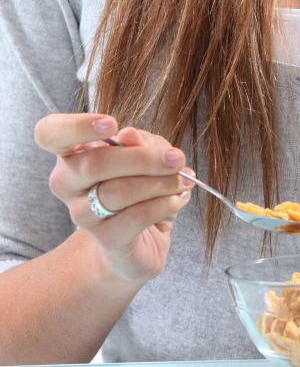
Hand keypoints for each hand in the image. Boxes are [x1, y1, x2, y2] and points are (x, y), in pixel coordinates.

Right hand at [34, 113, 194, 283]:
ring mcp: (82, 214)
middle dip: (142, 158)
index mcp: (71, 152)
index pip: (50, 133)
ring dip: (160, 182)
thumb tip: (129, 136)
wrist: (138, 242)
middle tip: (175, 158)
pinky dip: (165, 204)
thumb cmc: (138, 186)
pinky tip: (178, 199)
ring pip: (118, 191)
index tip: (112, 125)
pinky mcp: (106, 239)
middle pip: (94, 163)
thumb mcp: (145, 154)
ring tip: (182, 181)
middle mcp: (68, 182)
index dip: (77, 126)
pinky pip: (136, 216)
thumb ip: (140, 142)